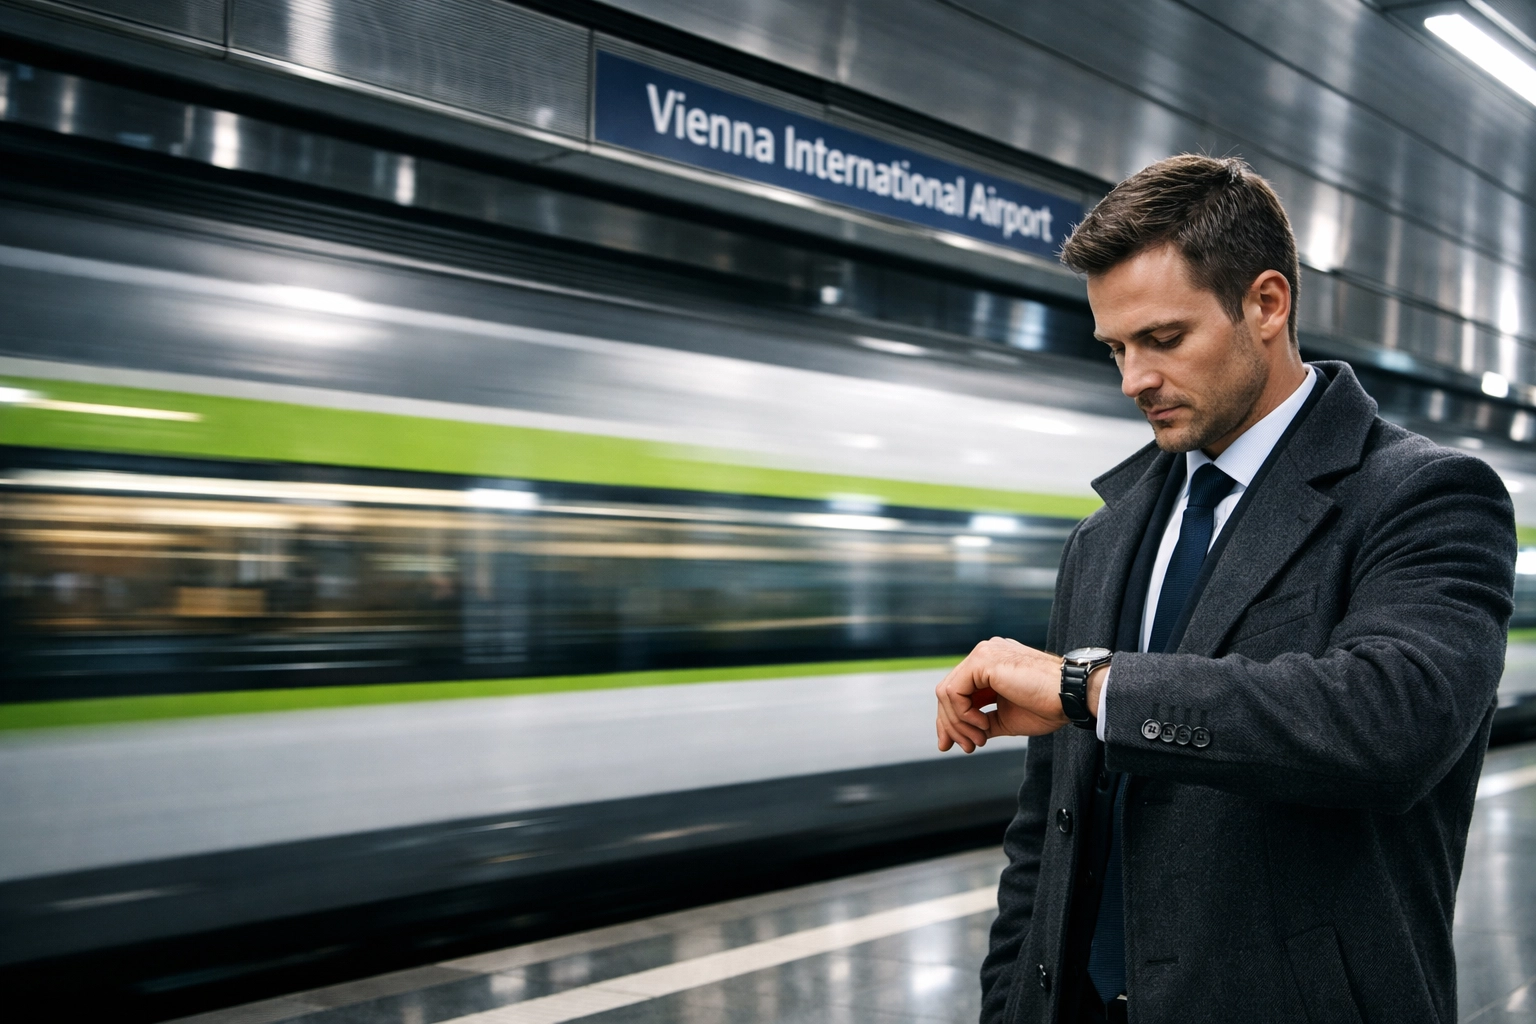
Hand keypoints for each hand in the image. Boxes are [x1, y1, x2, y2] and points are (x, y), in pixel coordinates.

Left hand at [935, 637, 1069, 751]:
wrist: (1070, 696)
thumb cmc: (1048, 705)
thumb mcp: (1007, 718)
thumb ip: (983, 722)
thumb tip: (963, 736)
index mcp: (990, 666)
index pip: (958, 691)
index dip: (951, 721)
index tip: (958, 745)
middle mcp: (984, 655)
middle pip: (948, 692)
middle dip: (951, 725)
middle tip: (966, 747)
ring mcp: (983, 654)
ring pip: (946, 692)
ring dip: (958, 723)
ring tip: (980, 738)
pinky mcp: (983, 660)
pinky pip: (953, 691)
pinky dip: (962, 713)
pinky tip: (982, 723)